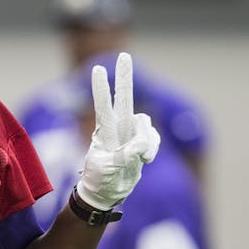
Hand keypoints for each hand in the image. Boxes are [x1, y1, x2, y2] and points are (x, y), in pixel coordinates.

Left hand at [77, 52, 160, 210]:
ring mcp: (129, 134)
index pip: (103, 106)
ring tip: (142, 158)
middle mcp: (117, 129)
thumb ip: (128, 153)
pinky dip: (152, 147)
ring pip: (146, 124)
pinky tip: (145, 158)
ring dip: (148, 140)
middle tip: (124, 55)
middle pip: (125, 98)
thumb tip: (142, 144)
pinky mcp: (140, 143)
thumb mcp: (111, 168)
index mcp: (105, 133)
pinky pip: (153, 138)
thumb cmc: (101, 180)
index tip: (96, 69)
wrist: (106, 193)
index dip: (102, 88)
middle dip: (125, 77)